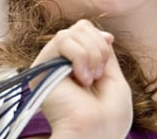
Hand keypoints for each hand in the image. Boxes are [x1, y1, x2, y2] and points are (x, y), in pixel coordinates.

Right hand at [30, 20, 132, 138]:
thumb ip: (105, 53)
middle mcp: (62, 62)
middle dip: (98, 47)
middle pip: (80, 27)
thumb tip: (104, 33)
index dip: (99, 38)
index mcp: (79, 64)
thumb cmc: (108, 116)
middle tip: (98, 75)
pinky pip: (61, 40)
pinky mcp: (42, 67)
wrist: (96, 133)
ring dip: (90, 53)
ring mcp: (51, 64)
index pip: (85, 30)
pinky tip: (81, 78)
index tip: (106, 59)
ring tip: (90, 78)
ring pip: (70, 32)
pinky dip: (79, 56)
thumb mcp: (114, 77)